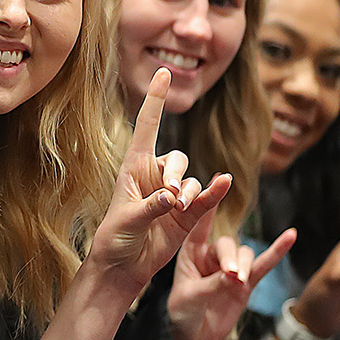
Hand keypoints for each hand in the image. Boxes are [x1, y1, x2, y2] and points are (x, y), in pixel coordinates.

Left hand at [87, 69, 232, 295]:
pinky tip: (224, 184)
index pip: (147, 126)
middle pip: (176, 158)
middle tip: (170, 197)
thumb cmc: (114, 239)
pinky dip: (214, 192)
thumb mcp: (126, 221)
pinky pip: (206, 198)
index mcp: (133, 168)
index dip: (155, 100)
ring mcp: (174, 194)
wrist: (124, 266)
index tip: (163, 72)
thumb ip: (149, 208)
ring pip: (192, 181)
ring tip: (176, 210)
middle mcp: (155, 177)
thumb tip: (173, 198)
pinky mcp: (188, 214)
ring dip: (189, 193)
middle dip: (175, 174)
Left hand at [168, 208, 296, 339]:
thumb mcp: (189, 298)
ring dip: (244, 266)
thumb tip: (235, 278)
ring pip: (245, 255)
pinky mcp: (246, 283)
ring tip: (238, 282)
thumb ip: (211, 284)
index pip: (199, 223)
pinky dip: (277, 251)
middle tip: (230, 275)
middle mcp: (211, 256)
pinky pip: (264, 264)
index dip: (208, 203)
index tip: (219, 179)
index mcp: (189, 253)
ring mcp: (230, 268)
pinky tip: (290, 236)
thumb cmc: (181, 315)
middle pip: (227, 244)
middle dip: (230, 258)